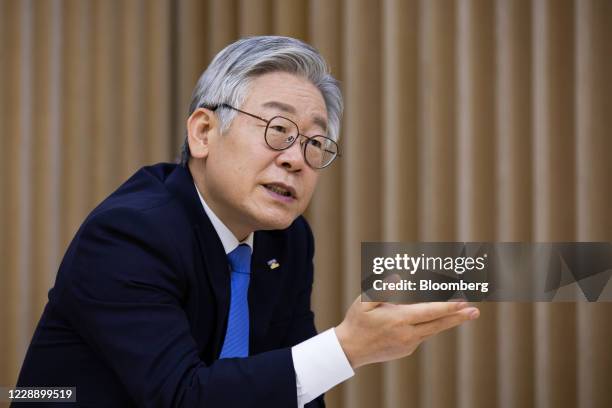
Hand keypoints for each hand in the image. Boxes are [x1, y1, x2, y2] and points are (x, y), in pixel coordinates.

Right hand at [334, 296, 478, 368]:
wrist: (350, 349)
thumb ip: (382, 289)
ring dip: (448, 321)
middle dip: (458, 317)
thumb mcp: (364, 302)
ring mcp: (408, 344)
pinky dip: (430, 325)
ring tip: (464, 313)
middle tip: (475, 311)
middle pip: (438, 324)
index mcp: (399, 320)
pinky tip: (433, 318)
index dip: (448, 307)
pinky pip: (422, 335)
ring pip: (432, 330)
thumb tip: (397, 277)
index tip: (463, 302)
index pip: (429, 312)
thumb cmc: (357, 321)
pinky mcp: (407, 349)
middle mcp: (407, 334)